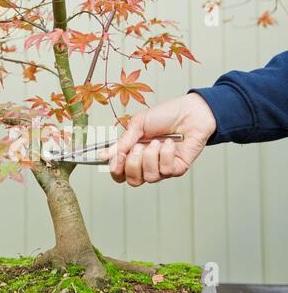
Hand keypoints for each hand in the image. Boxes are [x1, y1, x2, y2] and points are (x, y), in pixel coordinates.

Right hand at [100, 93, 216, 186]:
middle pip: (132, 181)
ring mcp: (161, 168)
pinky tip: (170, 143)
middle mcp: (146, 164)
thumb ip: (122, 142)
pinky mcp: (177, 168)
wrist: (189, 111)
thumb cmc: (164, 115)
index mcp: (133, 154)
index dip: (116, 169)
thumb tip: (104, 156)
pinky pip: (166, 170)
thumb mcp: (138, 125)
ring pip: (150, 177)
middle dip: (133, 164)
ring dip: (151, 157)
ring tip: (157, 142)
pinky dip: (166, 154)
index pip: (119, 173)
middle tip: (139, 147)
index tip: (118, 157)